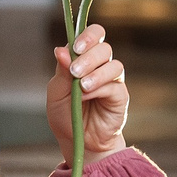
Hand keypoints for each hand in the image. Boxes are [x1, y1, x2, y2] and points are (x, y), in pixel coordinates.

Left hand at [47, 24, 128, 156]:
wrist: (77, 142)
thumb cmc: (66, 115)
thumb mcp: (56, 93)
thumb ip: (61, 71)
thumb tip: (60, 49)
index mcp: (84, 59)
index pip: (93, 35)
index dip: (87, 36)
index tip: (76, 47)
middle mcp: (100, 66)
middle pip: (104, 47)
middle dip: (88, 56)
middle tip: (74, 72)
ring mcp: (112, 80)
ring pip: (113, 64)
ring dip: (95, 72)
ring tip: (81, 87)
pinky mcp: (120, 96)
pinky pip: (114, 85)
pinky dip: (99, 88)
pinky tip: (87, 96)